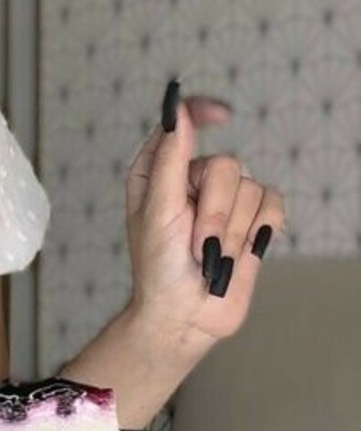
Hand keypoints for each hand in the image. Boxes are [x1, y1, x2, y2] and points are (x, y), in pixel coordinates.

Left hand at [123, 87, 286, 351]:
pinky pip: (273, 204)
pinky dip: (258, 231)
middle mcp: (192, 180)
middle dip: (215, 211)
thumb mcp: (157, 213)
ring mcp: (225, 201)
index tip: (222, 115)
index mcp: (158, 172)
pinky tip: (239, 251)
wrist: (185, 317)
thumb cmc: (159, 269)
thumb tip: (179, 113)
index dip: (201, 113)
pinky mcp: (252, 221)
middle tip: (198, 243)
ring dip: (232, 232)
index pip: (181, 123)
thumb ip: (170, 161)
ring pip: (250, 188)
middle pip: (226, 165)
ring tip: (212, 257)